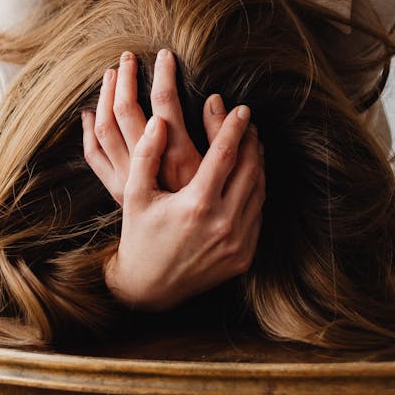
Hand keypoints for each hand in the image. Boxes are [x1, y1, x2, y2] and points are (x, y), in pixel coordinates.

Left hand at [81, 49, 226, 200]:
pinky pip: (94, 153)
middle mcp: (147, 165)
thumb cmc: (207, 209)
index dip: (164, 74)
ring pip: (106, 127)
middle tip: (128, 57)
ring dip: (106, 96)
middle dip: (127, 78)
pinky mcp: (116, 188)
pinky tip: (90, 112)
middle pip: (127, 110)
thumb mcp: (220, 172)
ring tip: (112, 74)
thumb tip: (215, 98)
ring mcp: (126, 176)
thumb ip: (218, 135)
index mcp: (178, 156)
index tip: (165, 54)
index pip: (166, 102)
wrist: (177, 257)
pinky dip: (89, 130)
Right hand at [102, 108, 265, 310]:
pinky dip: (256, 190)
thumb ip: (146, 154)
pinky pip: (257, 214)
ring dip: (257, 164)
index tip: (241, 109)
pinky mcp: (244, 256)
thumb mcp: (136, 194)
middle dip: (251, 141)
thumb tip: (159, 121)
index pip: (225, 155)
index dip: (234, 128)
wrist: (150, 286)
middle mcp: (223, 224)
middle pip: (249, 169)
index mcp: (197, 205)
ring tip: (251, 144)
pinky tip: (248, 177)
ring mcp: (237, 242)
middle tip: (248, 123)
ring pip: (258, 191)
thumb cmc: (139, 234)